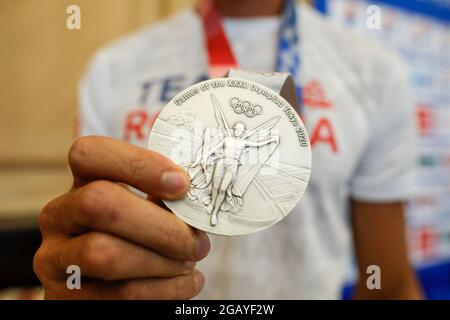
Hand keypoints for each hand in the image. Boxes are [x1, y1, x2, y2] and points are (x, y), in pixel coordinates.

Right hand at [33, 136, 209, 298]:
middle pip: (99, 203)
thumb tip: (197, 200)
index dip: (138, 164)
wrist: (109, 290)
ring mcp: (56, 260)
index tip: (182, 184)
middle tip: (196, 241)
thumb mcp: (145, 210)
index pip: (89, 154)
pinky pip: (122, 295)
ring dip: (163, 261)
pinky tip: (185, 283)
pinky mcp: (67, 299)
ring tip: (189, 262)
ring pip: (107, 254)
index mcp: (81, 184)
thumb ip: (164, 200)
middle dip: (160, 225)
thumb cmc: (140, 239)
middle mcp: (59, 218)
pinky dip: (166, 290)